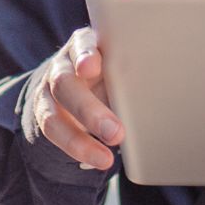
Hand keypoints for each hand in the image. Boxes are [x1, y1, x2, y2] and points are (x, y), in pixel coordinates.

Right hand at [31, 27, 123, 170]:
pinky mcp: (44, 115)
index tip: (91, 67)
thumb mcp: (118, 66)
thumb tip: (160, 98)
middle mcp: (62, 67)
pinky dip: (76, 148)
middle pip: (64, 84)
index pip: (82, 45)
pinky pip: (53, 133)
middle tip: (116, 133)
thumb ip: (129, 75)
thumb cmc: (109, 73)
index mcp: (85, 46)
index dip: (85, 54)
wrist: (76, 83)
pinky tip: (97, 160)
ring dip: (79, 141)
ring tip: (105, 159)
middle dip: (88, 111)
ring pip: (52, 115)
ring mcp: (48, 92)